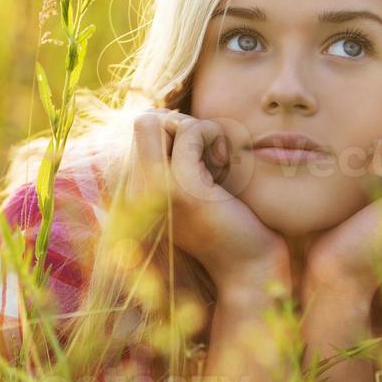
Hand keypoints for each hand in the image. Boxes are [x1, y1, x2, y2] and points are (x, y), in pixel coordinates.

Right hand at [125, 109, 289, 298]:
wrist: (247, 266)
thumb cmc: (229, 223)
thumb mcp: (193, 187)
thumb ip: (173, 159)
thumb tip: (168, 116)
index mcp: (135, 192)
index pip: (140, 132)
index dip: (173, 133)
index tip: (198, 159)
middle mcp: (134, 192)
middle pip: (145, 121)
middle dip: (182, 126)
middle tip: (208, 156)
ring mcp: (151, 189)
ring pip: (160, 120)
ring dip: (198, 130)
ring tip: (216, 162)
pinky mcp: (178, 187)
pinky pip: (189, 130)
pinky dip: (212, 135)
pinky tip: (225, 164)